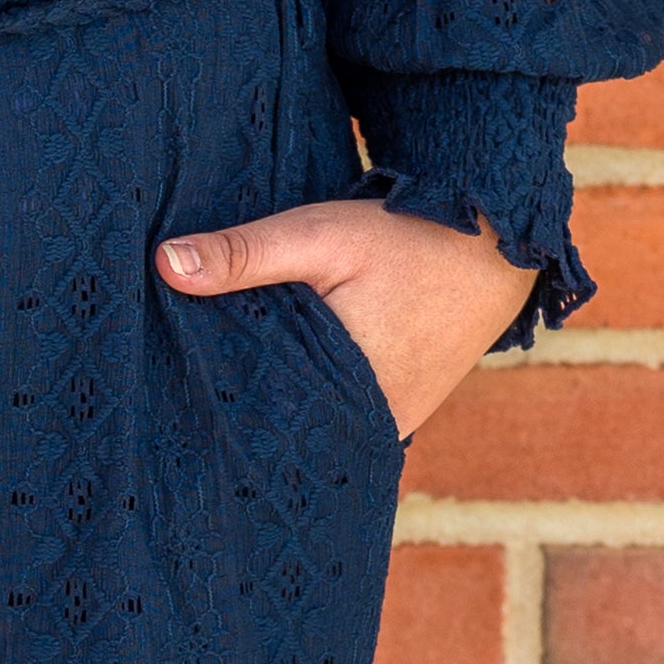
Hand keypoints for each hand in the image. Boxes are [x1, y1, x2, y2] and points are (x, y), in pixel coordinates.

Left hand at [154, 193, 535, 445]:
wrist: (499, 246)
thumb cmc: (409, 238)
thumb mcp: (319, 236)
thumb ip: (245, 254)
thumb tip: (164, 265)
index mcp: (346, 391)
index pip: (257, 417)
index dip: (211, 402)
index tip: (165, 395)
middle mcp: (372, 424)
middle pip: (284, 427)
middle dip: (240, 410)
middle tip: (178, 400)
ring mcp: (391, 425)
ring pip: (313, 426)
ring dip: (277, 408)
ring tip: (215, 395)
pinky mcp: (401, 414)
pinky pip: (341, 419)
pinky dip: (311, 403)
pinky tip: (275, 387)